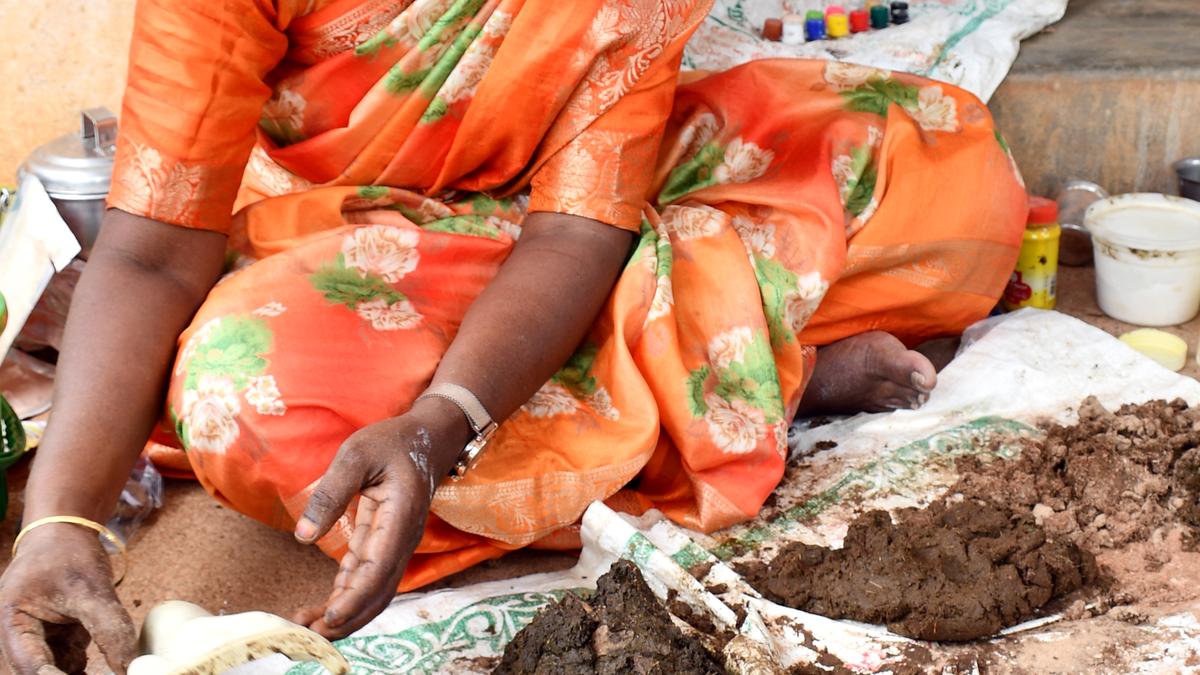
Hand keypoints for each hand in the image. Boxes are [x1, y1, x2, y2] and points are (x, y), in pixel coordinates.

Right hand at [0, 524, 136, 673]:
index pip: (30, 665)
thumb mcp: (90, 587)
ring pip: (57, 671)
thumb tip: (128, 666)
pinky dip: (86, 669)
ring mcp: (39, 639)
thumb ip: (109, 627)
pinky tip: (111, 669)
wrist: (65, 534)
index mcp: (13, 622)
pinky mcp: (57, 639)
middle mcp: (20, 636)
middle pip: (40, 672)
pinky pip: (70, 663)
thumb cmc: (67, 553)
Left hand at [291, 398, 469, 638]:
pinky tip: (322, 608)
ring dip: (345, 613)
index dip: (355, 597)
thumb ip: (331, 493)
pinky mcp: (385, 544)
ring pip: (375, 591)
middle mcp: (403, 539)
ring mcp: (397, 544)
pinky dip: (346, 596)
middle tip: (307, 635)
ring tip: (307, 625)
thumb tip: (304, 536)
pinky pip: (368, 578)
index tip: (330, 618)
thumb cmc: (392, 441)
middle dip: (348, 619)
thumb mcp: (357, 454)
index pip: (379, 568)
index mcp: (400, 516)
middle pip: (380, 592)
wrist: (428, 438)